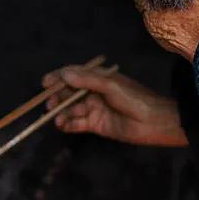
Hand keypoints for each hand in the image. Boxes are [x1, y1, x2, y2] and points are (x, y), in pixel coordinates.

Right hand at [41, 65, 187, 146]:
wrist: (153, 122)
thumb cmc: (134, 98)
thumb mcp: (110, 85)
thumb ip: (87, 80)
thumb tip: (64, 74)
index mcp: (99, 79)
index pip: (74, 75)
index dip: (58, 78)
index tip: (45, 83)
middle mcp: (94, 93)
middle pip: (70, 93)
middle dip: (58, 97)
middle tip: (50, 103)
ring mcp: (94, 109)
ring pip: (71, 109)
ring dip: (61, 112)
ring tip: (56, 116)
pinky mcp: (96, 125)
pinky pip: (77, 124)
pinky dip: (68, 124)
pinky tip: (62, 125)